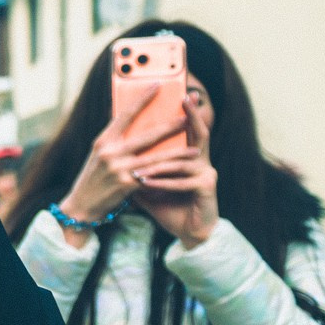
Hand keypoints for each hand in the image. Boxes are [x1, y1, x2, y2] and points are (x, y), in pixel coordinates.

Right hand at [54, 81, 188, 247]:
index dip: (143, 98)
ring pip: (156, 157)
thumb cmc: (93, 178)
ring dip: (178, 153)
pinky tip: (183, 170)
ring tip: (196, 149)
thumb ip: (116, 140)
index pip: (126, 114)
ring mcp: (119, 168)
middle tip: (188, 118)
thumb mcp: (99, 155)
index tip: (158, 85)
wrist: (81, 206)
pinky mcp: (127, 184)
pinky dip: (170, 172)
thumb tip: (135, 122)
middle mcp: (110, 152)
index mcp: (103, 140)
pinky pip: (154, 175)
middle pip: (147, 135)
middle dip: (170, 126)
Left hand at [131, 96, 218, 247]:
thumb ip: (138, 166)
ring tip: (136, 167)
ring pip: (181, 161)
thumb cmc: (168, 205)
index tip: (183, 93)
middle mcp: (203, 161)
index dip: (188, 111)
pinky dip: (163, 183)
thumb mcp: (148, 183)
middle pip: (199, 133)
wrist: (189, 231)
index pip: (189, 129)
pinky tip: (146, 184)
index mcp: (189, 157)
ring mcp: (208, 173)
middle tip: (182, 100)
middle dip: (190, 116)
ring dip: (157, 164)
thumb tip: (116, 148)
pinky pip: (182, 182)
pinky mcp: (207, 188)